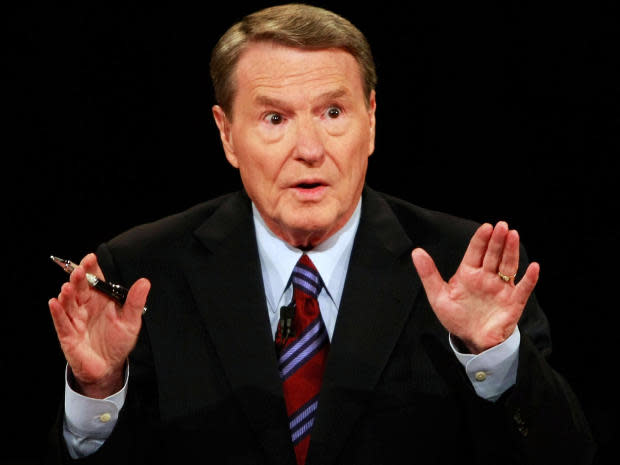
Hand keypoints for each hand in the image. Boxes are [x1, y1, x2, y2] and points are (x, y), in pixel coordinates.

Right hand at [48, 253, 149, 397]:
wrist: (109, 367)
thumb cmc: (118, 342)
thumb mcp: (131, 321)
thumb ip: (136, 302)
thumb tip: (144, 282)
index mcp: (101, 299)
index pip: (94, 280)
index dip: (91, 268)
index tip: (91, 258)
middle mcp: (86, 306)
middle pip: (80, 288)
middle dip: (78, 278)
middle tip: (79, 270)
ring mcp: (76, 320)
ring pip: (68, 303)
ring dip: (67, 294)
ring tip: (68, 287)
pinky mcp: (68, 335)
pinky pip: (61, 322)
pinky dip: (57, 312)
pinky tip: (54, 302)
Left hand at [411, 221, 538, 353]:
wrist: (472, 340)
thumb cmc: (456, 317)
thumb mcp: (438, 296)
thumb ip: (428, 274)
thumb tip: (416, 252)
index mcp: (468, 273)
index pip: (476, 252)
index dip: (481, 239)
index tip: (486, 227)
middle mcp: (486, 277)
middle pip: (493, 255)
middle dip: (497, 241)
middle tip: (501, 226)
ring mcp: (501, 288)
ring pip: (508, 266)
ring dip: (511, 251)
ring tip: (513, 236)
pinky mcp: (513, 302)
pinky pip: (523, 288)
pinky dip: (529, 279)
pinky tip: (533, 267)